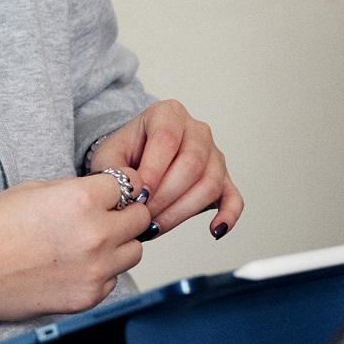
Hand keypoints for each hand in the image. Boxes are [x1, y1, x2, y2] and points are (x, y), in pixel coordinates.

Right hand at [0, 173, 151, 323]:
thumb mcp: (33, 189)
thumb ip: (77, 190)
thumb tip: (105, 195)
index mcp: (81, 199)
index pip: (130, 183)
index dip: (120, 183)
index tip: (114, 188)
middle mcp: (96, 234)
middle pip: (139, 217)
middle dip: (124, 212)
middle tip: (104, 214)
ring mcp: (96, 269)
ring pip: (133, 251)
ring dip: (118, 243)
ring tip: (88, 242)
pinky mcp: (89, 297)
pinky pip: (113, 279)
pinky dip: (101, 271)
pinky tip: (73, 265)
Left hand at [89, 100, 243, 241]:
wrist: (135, 157)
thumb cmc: (124, 154)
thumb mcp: (109, 156)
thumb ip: (114, 171)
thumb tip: (133, 194)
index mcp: (168, 113)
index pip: (166, 139)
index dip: (153, 171)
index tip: (138, 195)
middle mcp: (197, 130)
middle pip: (192, 164)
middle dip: (165, 196)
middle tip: (143, 215)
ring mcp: (214, 154)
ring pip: (210, 183)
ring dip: (182, 211)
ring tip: (156, 225)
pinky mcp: (224, 179)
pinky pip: (234, 197)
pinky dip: (228, 215)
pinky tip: (214, 230)